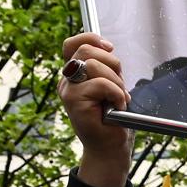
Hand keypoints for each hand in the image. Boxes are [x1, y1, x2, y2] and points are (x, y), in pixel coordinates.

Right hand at [58, 33, 129, 186]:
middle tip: (119, 85)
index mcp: (75, 74)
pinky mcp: (73, 101)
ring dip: (115, 81)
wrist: (110, 148)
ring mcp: (67, 90)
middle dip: (112, 63)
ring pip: (93, 65)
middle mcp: (67, 80)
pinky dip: (115, 93)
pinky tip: (117, 106)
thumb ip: (106, 68)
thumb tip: (107, 48)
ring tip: (118, 98)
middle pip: (86, 50)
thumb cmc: (113, 119)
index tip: (110, 48)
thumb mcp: (112, 86)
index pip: (73, 44)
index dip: (91, 38)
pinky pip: (100, 83)